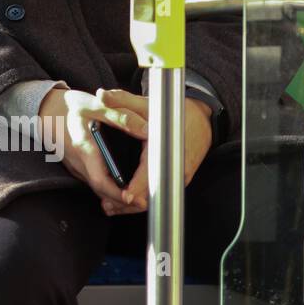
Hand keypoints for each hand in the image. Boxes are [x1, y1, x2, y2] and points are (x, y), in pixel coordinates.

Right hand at [38, 87, 147, 210]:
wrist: (45, 109)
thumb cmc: (69, 106)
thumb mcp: (95, 105)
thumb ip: (121, 117)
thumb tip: (146, 129)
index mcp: (84, 148)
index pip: (100, 180)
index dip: (117, 194)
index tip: (134, 199)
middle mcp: (78, 162)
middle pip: (101, 191)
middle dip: (122, 201)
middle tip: (144, 203)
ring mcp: (76, 167)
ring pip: (97, 189)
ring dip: (116, 197)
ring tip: (138, 198)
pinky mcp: (76, 167)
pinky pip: (93, 183)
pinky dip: (108, 190)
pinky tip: (122, 188)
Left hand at [117, 98, 212, 214]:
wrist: (201, 120)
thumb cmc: (172, 112)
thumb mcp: (146, 103)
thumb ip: (122, 100)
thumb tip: (102, 95)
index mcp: (164, 148)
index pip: (151, 171)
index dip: (139, 185)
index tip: (126, 197)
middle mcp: (173, 165)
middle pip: (152, 190)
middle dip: (131, 202)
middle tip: (109, 207)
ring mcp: (177, 174)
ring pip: (157, 195)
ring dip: (137, 204)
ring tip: (112, 208)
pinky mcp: (177, 178)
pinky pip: (161, 191)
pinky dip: (145, 198)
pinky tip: (129, 203)